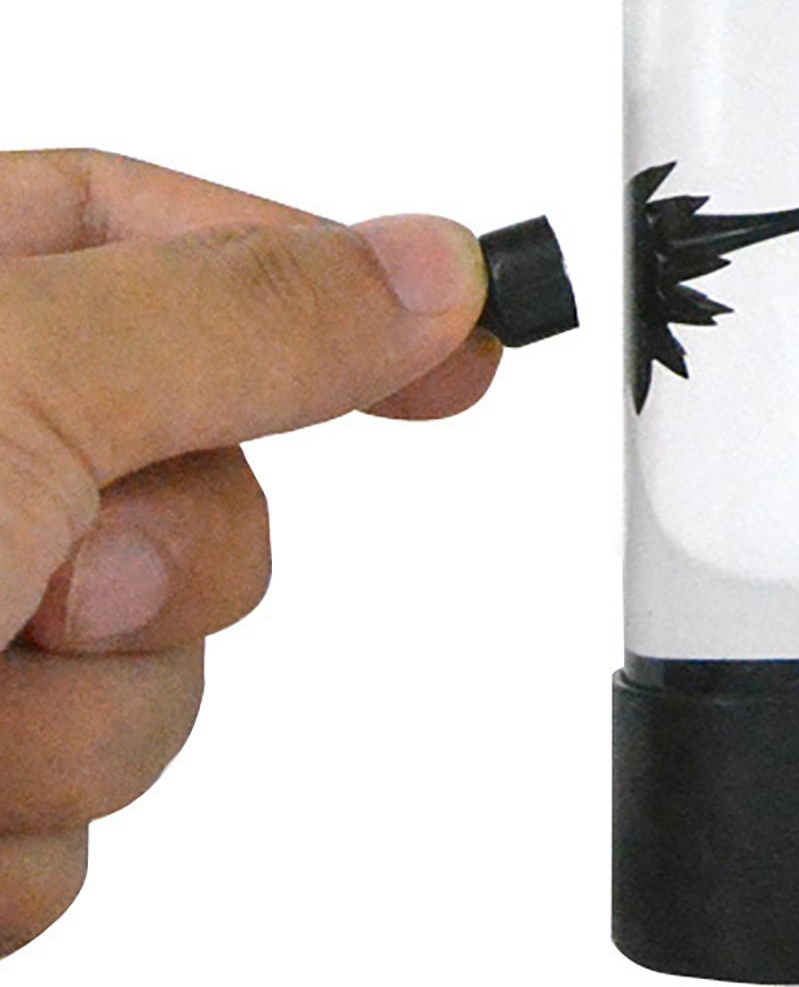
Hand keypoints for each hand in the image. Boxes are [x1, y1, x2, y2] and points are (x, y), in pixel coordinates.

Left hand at [0, 150, 496, 953]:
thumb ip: (243, 319)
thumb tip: (429, 268)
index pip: (174, 241)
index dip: (331, 284)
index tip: (464, 336)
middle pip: (199, 482)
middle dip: (158, 560)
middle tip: (43, 572)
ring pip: (150, 675)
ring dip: (69, 719)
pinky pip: (67, 830)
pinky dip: (0, 845)